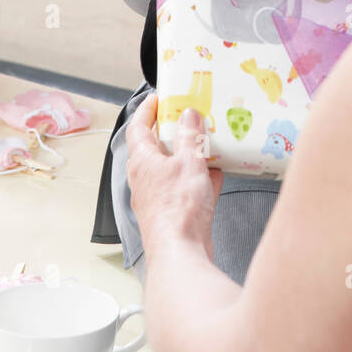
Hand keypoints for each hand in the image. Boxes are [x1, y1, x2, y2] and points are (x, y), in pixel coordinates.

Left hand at [126, 95, 222, 259]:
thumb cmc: (177, 210)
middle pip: (155, 148)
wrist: (180, 252)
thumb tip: (188, 116)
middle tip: (186, 118)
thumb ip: (190, 136)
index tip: (156, 98)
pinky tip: (214, 175)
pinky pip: (184, 188)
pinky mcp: (172, 213)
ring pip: (172, 169)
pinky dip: (198, 179)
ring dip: (187, 156)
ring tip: (205, 144)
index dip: (146, 110)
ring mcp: (158, 198)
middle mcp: (145, 180)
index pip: (138, 128)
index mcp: (142, 162)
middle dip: (171, 133)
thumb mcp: (189, 161)